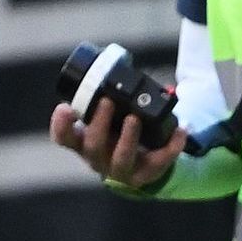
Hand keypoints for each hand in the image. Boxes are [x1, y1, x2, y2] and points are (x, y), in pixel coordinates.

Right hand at [47, 93, 178, 194]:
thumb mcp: (107, 120)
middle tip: (107, 101)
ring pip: (121, 157)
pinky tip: (180, 130)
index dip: (61, 125)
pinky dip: (170, 146)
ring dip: (128, 137)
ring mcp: (121, 170)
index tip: (64, 107)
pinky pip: (159, 161)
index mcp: (84, 144)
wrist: (141, 165)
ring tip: (134, 118)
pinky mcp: (146, 174)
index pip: (64, 138)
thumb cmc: (118, 135)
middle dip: (99, 123)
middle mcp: (98, 159)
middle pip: (92, 146)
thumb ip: (107, 100)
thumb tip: (122, 66)